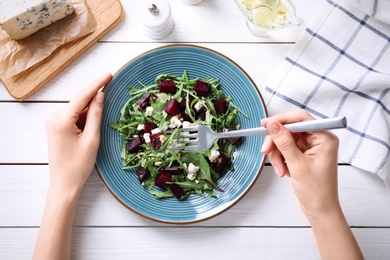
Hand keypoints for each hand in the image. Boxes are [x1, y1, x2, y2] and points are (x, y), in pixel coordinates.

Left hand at [45, 72, 111, 193]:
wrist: (63, 183)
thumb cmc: (78, 165)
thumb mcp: (92, 138)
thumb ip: (96, 114)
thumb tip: (100, 95)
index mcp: (61, 119)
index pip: (83, 96)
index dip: (97, 84)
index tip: (109, 74)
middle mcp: (53, 117)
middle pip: (79, 101)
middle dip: (95, 98)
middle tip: (111, 91)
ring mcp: (52, 122)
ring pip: (77, 109)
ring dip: (90, 110)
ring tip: (99, 121)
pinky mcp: (55, 127)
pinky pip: (73, 116)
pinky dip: (84, 117)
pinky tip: (91, 124)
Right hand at [261, 110, 362, 258]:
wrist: (319, 210)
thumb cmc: (317, 191)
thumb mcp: (297, 164)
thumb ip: (284, 142)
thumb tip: (273, 125)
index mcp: (325, 138)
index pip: (301, 119)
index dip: (282, 119)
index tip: (265, 124)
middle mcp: (319, 139)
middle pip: (290, 129)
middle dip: (276, 142)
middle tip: (266, 151)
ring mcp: (311, 147)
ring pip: (285, 140)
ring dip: (278, 154)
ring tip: (280, 170)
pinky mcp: (303, 155)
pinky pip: (286, 149)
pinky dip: (280, 159)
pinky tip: (283, 171)